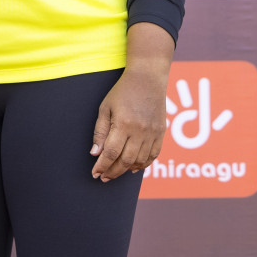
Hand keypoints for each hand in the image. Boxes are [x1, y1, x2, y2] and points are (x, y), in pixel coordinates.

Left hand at [90, 22, 173, 181]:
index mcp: (123, 124)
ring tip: (115, 172)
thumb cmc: (122, 91)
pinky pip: (154, 155)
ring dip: (126, 170)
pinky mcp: (161, 133)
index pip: (111, 153)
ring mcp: (152, 133)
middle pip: (125, 161)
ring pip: (140, 161)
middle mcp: (140, 131)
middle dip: (112, 172)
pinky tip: (134, 167)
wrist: (148, 78)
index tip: (95, 173)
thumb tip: (95, 153)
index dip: (102, 166)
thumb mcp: (105, 108)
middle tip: (103, 177)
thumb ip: (100, 131)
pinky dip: (144, 164)